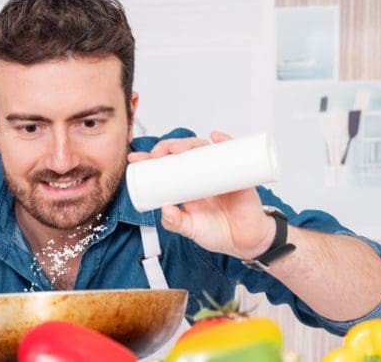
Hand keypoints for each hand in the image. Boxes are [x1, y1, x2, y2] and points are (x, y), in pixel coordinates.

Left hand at [127, 131, 275, 258]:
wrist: (245, 242)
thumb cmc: (216, 233)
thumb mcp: (190, 229)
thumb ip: (176, 222)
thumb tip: (165, 209)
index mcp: (185, 185)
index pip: (165, 165)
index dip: (149, 159)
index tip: (135, 159)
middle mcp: (200, 174)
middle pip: (182, 152)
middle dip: (166, 147)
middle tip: (156, 154)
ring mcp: (218, 171)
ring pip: (202, 148)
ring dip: (188, 143)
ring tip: (178, 149)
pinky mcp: (237, 173)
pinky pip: (232, 152)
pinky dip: (225, 141)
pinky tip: (216, 137)